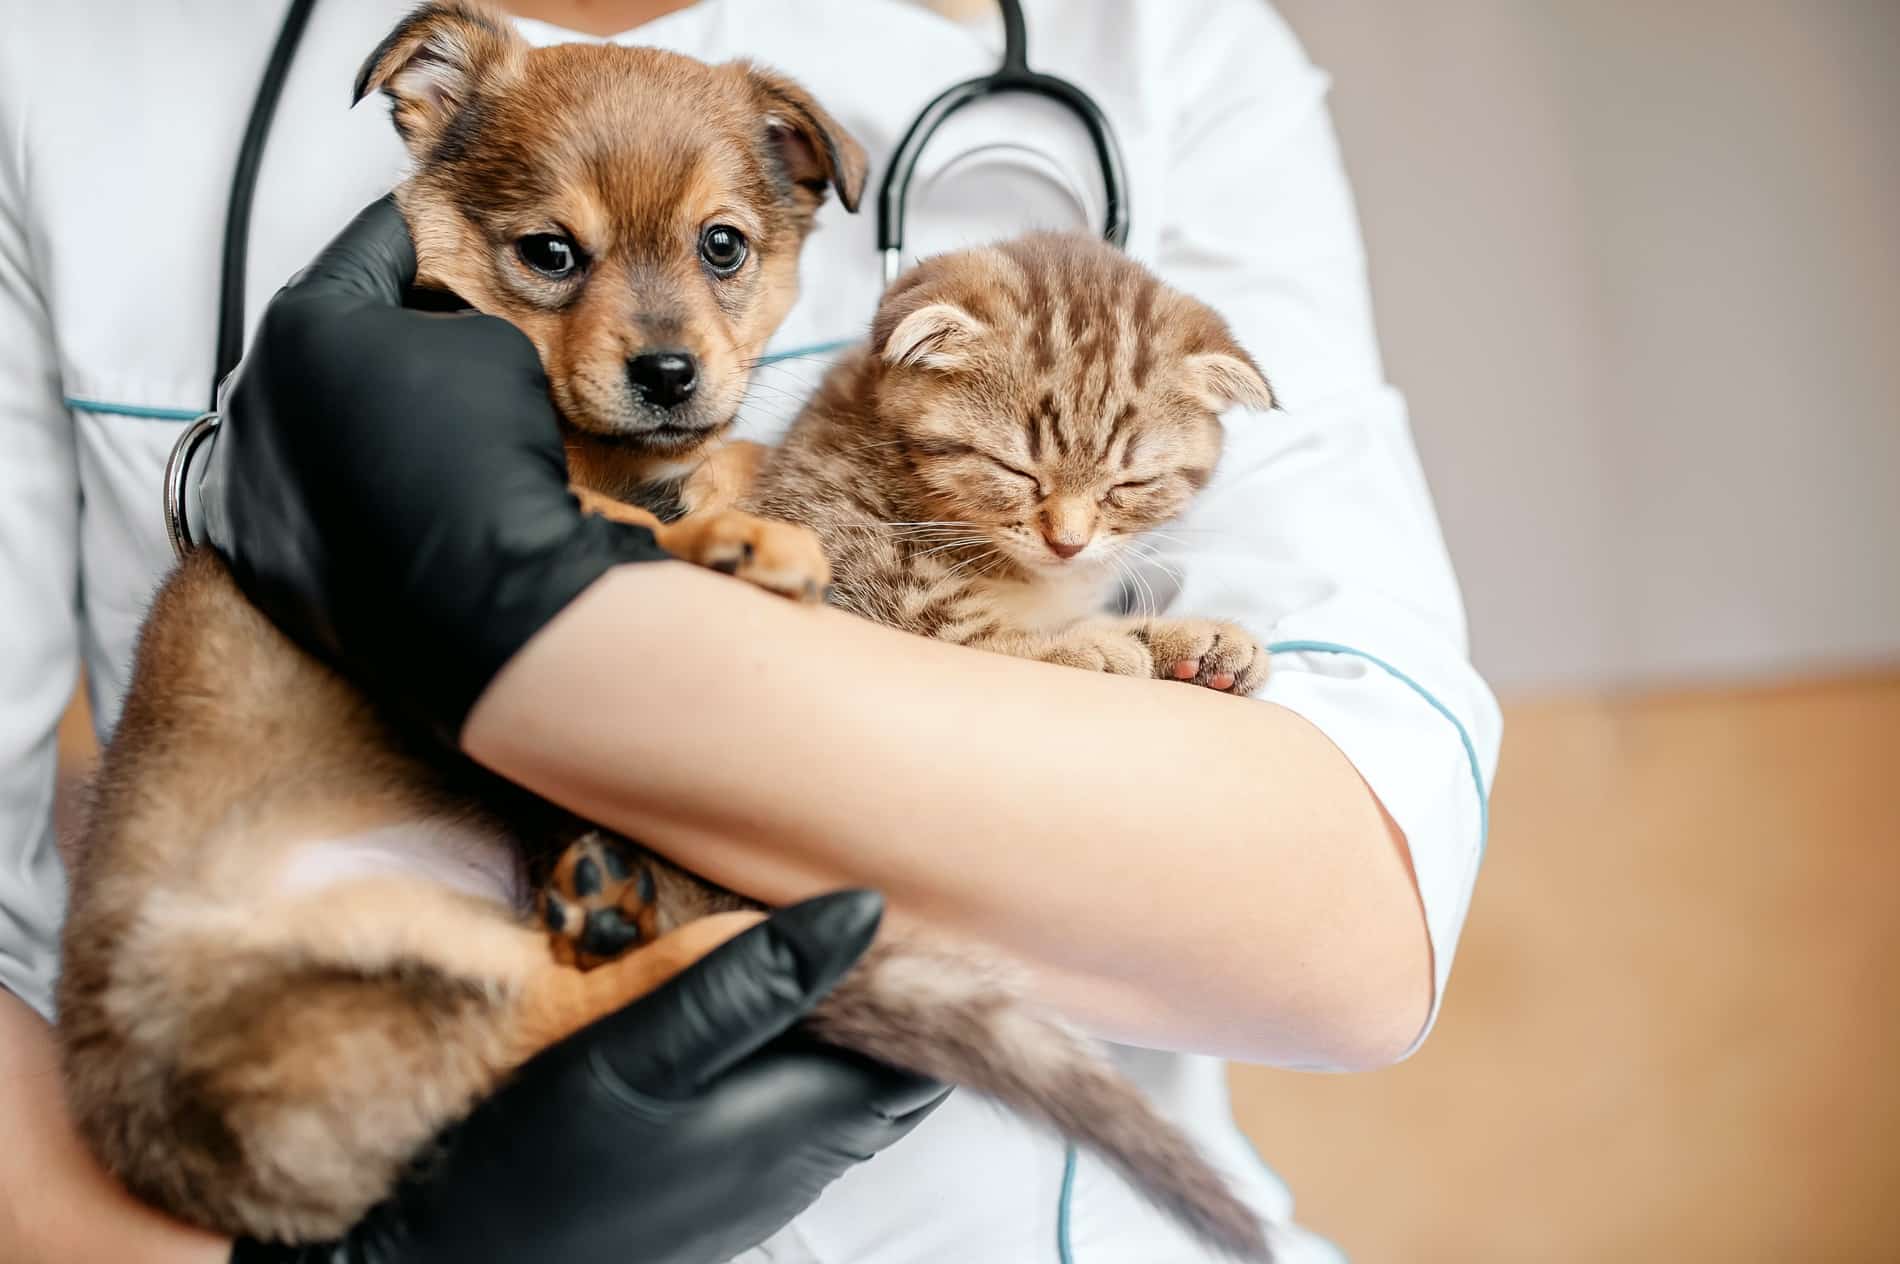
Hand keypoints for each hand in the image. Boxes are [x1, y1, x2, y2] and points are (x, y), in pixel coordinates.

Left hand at [197, 195, 669, 733]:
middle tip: (449, 338)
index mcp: (301, 322)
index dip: (431, 232)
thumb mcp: (494, 346)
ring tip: (426, 429)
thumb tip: (427, 343)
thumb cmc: (488, 458)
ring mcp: (241, 477)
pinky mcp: (252, 552)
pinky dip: (342, 487)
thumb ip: (450, 320)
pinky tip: (399, 496)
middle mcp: (251, 392)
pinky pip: (299, 496)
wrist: (480, 600)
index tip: (459, 232)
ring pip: (307, 418)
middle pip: (327, 336)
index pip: (374, 246)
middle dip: (385, 332)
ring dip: (357, 412)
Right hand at [230, 891, 946, 1263]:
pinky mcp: (718, 1186)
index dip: (920, 970)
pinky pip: (790, 1110)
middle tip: (843, 900)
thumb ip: (750, 982)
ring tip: (796, 941)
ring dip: (836, 1020)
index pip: (919, 1043)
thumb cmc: (538, 1157)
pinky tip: (741, 1014)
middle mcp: (801, 1161)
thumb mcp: (634, 1051)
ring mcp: (761, 1181)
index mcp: (801, 1120)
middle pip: (890, 1064)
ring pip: (842, 1086)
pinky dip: (791, 1055)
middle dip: (889, 991)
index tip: (897, 896)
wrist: (453, 1259)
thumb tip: (865, 909)